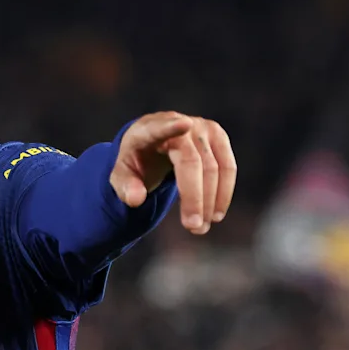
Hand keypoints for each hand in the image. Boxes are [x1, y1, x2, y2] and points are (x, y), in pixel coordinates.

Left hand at [108, 112, 236, 234]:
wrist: (154, 143)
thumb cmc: (136, 160)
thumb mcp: (122, 175)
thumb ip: (125, 187)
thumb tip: (136, 200)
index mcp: (147, 130)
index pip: (159, 128)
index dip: (171, 127)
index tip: (184, 124)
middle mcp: (177, 122)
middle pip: (192, 162)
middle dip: (195, 197)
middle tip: (193, 227)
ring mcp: (201, 127)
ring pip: (214, 167)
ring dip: (211, 201)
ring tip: (200, 228)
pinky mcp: (218, 136)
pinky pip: (227, 167)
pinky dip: (223, 192)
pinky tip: (215, 214)